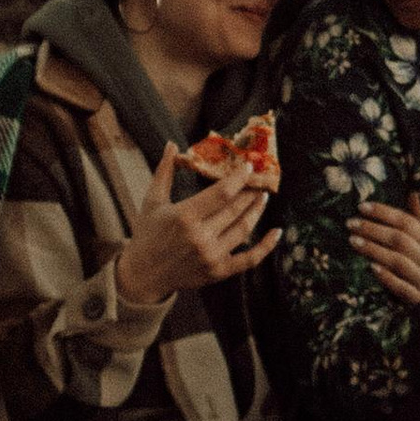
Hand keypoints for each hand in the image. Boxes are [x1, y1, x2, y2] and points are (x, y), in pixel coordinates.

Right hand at [117, 146, 278, 305]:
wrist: (142, 275)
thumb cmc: (147, 234)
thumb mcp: (152, 201)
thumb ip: (165, 172)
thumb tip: (172, 144)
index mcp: (184, 216)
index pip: (222, 193)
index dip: (239, 178)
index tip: (250, 166)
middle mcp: (200, 237)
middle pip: (236, 209)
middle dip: (251, 192)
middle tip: (261, 180)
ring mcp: (211, 256)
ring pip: (244, 229)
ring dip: (257, 211)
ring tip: (263, 197)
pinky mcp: (218, 272)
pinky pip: (249, 259)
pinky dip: (266, 246)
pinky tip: (277, 232)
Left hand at [350, 195, 419, 306]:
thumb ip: (416, 222)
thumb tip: (412, 193)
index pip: (407, 221)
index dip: (384, 212)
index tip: (361, 207)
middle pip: (400, 239)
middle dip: (373, 229)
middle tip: (351, 223)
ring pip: (399, 262)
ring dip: (374, 250)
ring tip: (353, 241)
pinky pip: (402, 287)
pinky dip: (387, 277)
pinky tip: (371, 268)